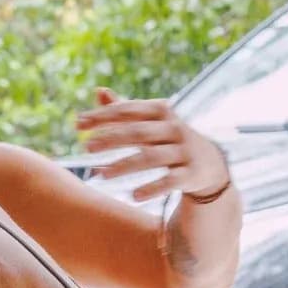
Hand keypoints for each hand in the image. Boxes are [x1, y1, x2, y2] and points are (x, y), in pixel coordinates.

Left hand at [76, 88, 229, 203]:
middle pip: (139, 132)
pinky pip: (170, 181)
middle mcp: (174, 129)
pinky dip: (152, 188)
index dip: (103, 116)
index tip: (78, 124)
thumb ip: (125, 109)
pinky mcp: (191, 174)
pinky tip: (133, 196)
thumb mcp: (150, 122)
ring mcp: (184, 151)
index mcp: (161, 111)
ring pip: (151, 158)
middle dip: (112, 139)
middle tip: (87, 147)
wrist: (209, 163)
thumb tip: (99, 91)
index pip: (129, 110)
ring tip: (101, 175)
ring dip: (125, 165)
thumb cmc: (169, 139)